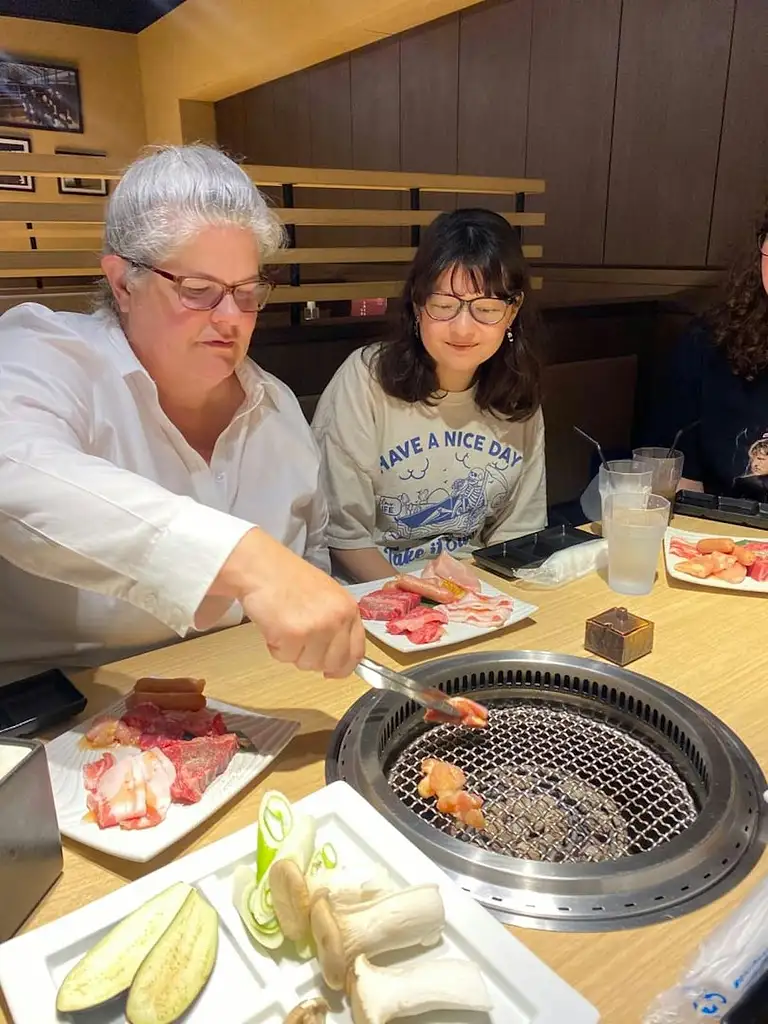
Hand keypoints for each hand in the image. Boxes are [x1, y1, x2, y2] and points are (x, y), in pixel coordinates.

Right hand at [210, 529, 364, 677]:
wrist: (262, 567)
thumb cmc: (289, 580)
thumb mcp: (327, 597)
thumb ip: (337, 624)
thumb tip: (338, 659)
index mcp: (349, 609)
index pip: (356, 652)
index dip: (343, 667)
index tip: (332, 671)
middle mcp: (337, 619)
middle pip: (333, 663)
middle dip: (313, 660)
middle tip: (298, 642)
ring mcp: (317, 627)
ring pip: (308, 664)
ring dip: (292, 652)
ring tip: (285, 625)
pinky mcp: (294, 634)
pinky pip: (285, 657)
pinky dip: (276, 647)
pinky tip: (274, 625)